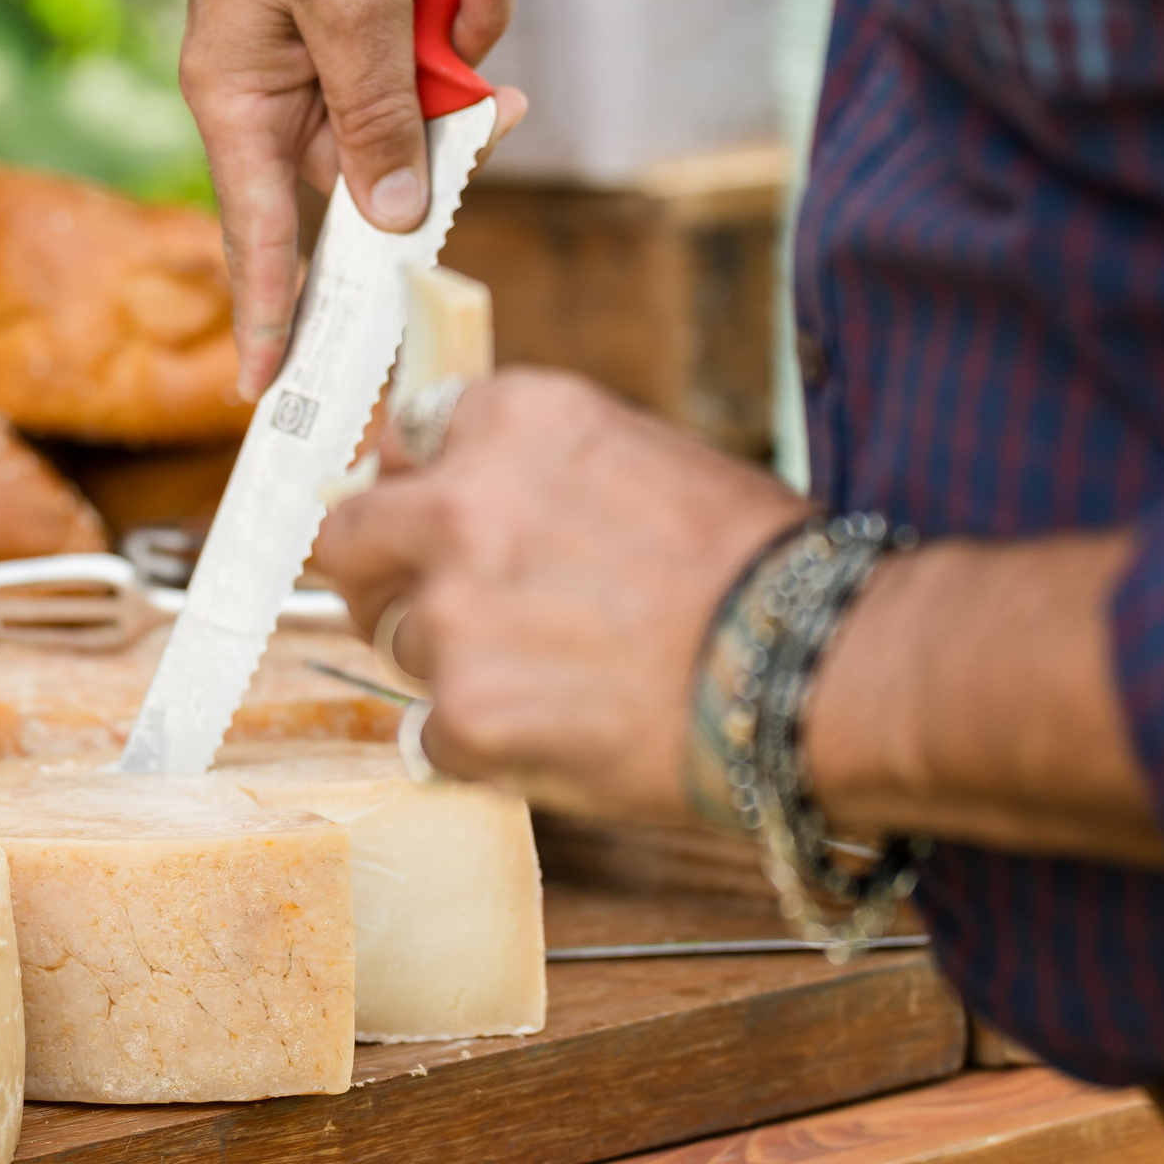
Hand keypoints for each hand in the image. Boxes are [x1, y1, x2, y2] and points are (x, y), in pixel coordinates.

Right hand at [183, 0, 531, 397]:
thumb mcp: (357, 6)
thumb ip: (379, 118)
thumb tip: (392, 220)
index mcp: (238, 97)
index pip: (257, 237)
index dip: (270, 318)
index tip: (268, 396)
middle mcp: (276, 87)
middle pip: (366, 171)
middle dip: (438, 138)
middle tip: (488, 124)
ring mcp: (325, 51)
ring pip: (416, 107)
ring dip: (468, 43)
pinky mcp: (369, 13)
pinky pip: (432, 47)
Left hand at [315, 370, 806, 820]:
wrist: (813, 669)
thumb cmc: (754, 567)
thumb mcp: (638, 456)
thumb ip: (533, 468)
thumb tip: (457, 486)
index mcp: (510, 419)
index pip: (406, 441)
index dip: (423, 488)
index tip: (437, 521)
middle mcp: (459, 504)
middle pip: (350, 539)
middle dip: (384, 573)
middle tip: (443, 607)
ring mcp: (452, 615)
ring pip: (397, 643)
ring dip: (451, 664)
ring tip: (552, 678)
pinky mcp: (463, 714)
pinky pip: (427, 734)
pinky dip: (475, 744)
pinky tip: (554, 735)